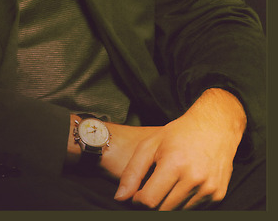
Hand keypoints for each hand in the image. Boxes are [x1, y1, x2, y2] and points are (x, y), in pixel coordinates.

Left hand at [102, 89, 245, 209]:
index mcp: (174, 164)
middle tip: (150, 189)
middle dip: (152, 203)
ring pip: (178, 213)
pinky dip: (183, 203)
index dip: (138, 200)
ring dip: (168, 204)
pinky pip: (193, 210)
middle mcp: (194, 179)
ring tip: (167, 185)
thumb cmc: (179, 133)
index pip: (149, 200)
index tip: (137, 193)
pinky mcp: (218, 196)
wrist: (215, 126)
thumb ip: (132, 172)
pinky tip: (182, 186)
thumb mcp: (150, 144)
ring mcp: (208, 189)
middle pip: (163, 210)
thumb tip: (120, 198)